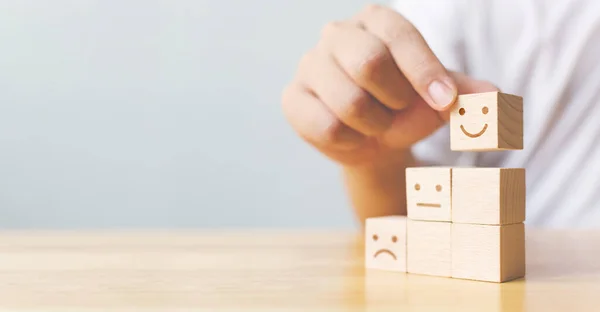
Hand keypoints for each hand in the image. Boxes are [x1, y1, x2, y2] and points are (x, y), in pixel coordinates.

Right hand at [282, 4, 496, 166]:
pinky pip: (326, 127)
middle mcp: (338, 34)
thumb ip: (470, 95)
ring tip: (377, 125)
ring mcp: (310, 65)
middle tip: (399, 111)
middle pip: (369, 63)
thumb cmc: (405, 106)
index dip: (426, 72)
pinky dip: (351, 141)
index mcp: (376, 20)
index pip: (400, 36)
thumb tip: (496, 98)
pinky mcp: (293, 98)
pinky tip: (353, 135)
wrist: (370, 136)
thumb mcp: (441, 98)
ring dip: (376, 126)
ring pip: (348, 102)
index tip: (446, 102)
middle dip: (396, 101)